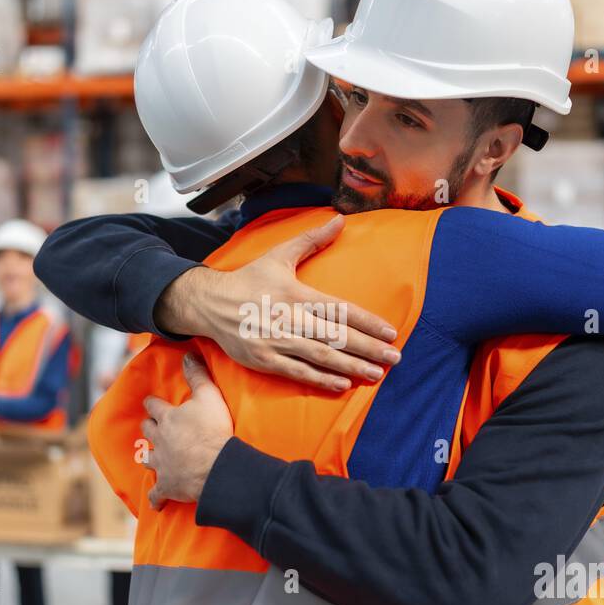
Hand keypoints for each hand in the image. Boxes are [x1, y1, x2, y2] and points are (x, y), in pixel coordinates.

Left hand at [142, 354, 233, 508]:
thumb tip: (187, 355)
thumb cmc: (213, 430)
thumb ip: (197, 375)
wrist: (216, 467)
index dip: (153, 403)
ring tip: (152, 457)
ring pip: (147, 459)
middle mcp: (159, 440)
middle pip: (147, 430)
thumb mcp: (209, 396)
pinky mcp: (166, 486)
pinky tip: (156, 503)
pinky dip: (156, 498)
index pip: (154, 406)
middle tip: (152, 426)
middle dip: (149, 427)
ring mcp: (161, 464)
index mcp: (168, 418)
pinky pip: (156, 494)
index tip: (151, 402)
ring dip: (149, 457)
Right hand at [152, 215, 400, 390]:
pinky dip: (320, 379)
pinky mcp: (264, 360)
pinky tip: (342, 385)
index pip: (340, 309)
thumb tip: (340, 220)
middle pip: (336, 336)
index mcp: (297, 294)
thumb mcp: (279, 255)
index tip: (390, 332)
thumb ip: (312, 240)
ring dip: (351, 367)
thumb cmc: (249, 279)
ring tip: (376, 374)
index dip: (367, 322)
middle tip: (394, 358)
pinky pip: (297, 372)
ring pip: (321, 357)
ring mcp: (277, 342)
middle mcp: (290, 319)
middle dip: (368, 349)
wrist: (209, 303)